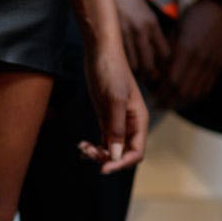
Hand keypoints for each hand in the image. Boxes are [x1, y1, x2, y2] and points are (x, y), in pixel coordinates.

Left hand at [79, 39, 148, 173]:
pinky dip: (94, 147)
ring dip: (98, 154)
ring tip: (83, 148)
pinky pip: (103, 140)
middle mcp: (130, 124)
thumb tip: (116, 155)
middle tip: (88, 152)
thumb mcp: (114, 100)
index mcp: (139, 120)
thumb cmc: (111, 71)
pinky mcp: (105, 118)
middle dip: (107, 159)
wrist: (100, 52)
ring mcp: (117, 122)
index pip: (136, 152)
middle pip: (123, 154)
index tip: (103, 168)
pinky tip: (82, 146)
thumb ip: (116, 128)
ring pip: (111, 149)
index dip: (122, 163)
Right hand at [109, 0, 170, 84]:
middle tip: (146, 78)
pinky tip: (122, 65)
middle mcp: (142, 31)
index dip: (162, 65)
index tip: (159, 69)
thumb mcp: (145, 11)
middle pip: (150, 64)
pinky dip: (122, 66)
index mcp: (152, 24)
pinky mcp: (112, 37)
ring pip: (134, 66)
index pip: (164, 53)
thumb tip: (156, 49)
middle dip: (149, 74)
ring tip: (133, 73)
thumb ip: (151, 30)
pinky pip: (120, 60)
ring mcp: (126, 35)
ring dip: (134, 72)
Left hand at [158, 0, 221, 109]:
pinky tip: (182, 99)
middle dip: (167, 100)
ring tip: (167, 103)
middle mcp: (200, 59)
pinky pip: (206, 89)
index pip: (171, 79)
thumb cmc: (190, 20)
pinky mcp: (218, 67)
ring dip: (179, 103)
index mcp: (186, 48)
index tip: (150, 94)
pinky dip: (193, 98)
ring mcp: (211, 64)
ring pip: (195, 93)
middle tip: (156, 103)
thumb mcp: (174, 32)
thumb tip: (152, 75)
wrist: (217, 12)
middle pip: (182, 90)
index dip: (160, 90)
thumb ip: (165, 54)